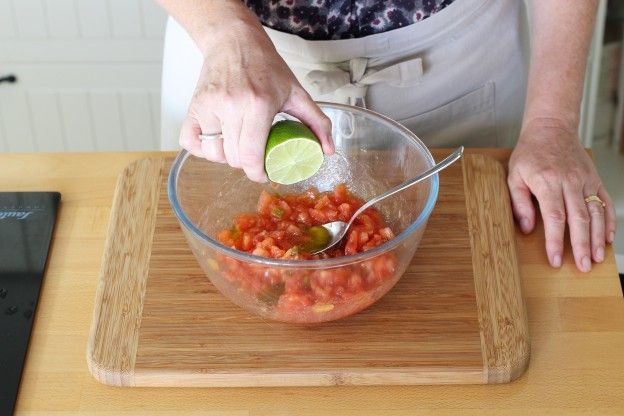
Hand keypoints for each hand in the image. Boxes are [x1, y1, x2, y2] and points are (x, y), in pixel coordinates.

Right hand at [179, 19, 333, 181]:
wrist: (234, 41)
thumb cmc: (265, 66)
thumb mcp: (296, 92)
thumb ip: (316, 122)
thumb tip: (328, 150)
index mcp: (258, 104)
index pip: (251, 155)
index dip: (257, 173)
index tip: (264, 173)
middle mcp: (230, 106)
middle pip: (234, 158)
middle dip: (246, 165)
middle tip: (255, 158)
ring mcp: (208, 106)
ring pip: (213, 153)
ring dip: (226, 158)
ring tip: (238, 148)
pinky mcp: (194, 107)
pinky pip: (190, 142)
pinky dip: (202, 149)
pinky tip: (217, 142)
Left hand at [508, 119, 616, 271]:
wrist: (551, 128)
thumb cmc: (530, 153)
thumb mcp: (514, 175)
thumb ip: (519, 202)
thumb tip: (527, 228)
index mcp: (547, 182)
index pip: (555, 218)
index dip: (556, 241)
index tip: (555, 260)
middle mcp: (569, 182)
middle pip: (579, 219)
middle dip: (581, 246)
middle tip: (583, 267)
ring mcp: (585, 180)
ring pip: (595, 213)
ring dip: (598, 238)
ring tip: (597, 258)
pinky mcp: (594, 179)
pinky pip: (605, 202)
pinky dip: (608, 221)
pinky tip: (607, 237)